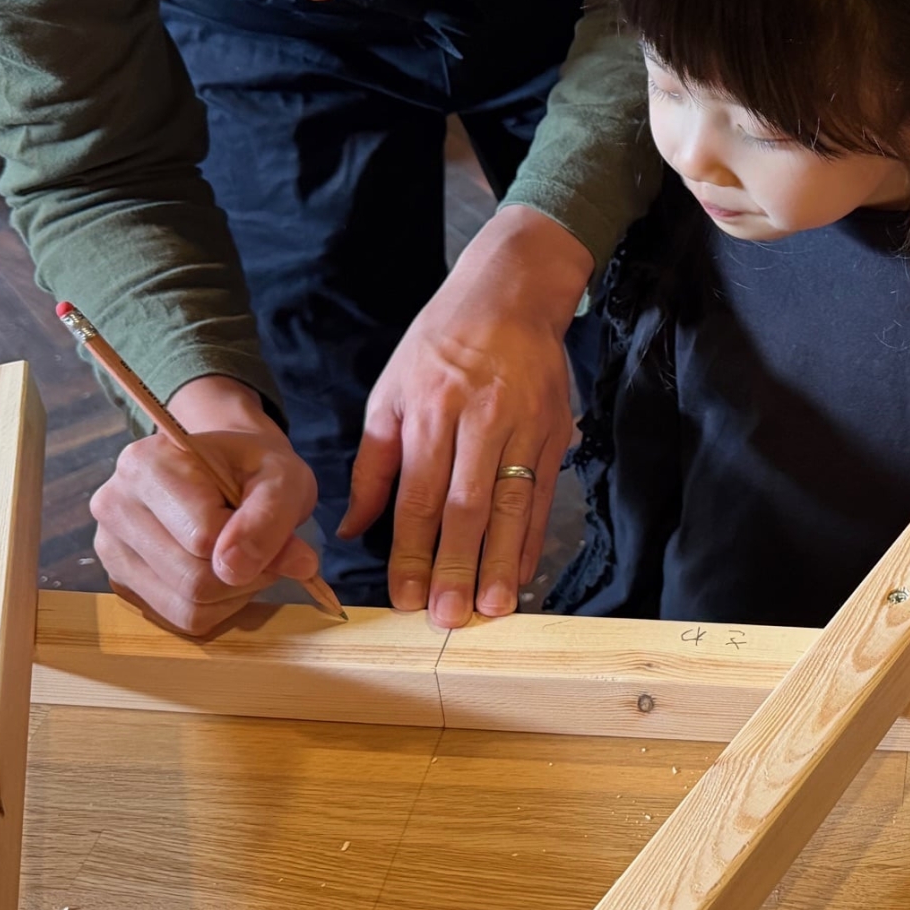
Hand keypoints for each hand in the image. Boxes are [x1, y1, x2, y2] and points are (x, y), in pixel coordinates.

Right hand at [89, 376, 321, 635]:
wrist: (227, 469)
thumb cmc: (252, 469)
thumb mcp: (280, 476)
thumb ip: (270, 516)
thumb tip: (240, 569)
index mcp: (145, 464)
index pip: (203, 537)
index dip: (251, 540)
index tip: (266, 520)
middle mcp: (114, 505)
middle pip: (192, 578)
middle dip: (244, 572)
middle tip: (265, 547)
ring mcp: (111, 548)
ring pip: (186, 605)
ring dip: (233, 592)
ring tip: (243, 555)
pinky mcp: (123, 581)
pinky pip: (179, 617)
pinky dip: (215, 605)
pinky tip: (221, 570)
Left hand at [342, 205, 590, 627]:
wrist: (512, 292)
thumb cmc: (441, 342)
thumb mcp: (391, 389)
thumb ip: (373, 462)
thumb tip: (354, 528)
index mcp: (430, 409)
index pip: (418, 494)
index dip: (411, 550)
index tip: (405, 596)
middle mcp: (479, 419)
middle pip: (467, 506)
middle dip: (458, 567)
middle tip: (450, 617)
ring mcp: (524, 425)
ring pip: (512, 504)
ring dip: (502, 560)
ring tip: (495, 607)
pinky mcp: (555, 430)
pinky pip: (544, 493)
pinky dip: (534, 535)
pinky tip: (524, 570)